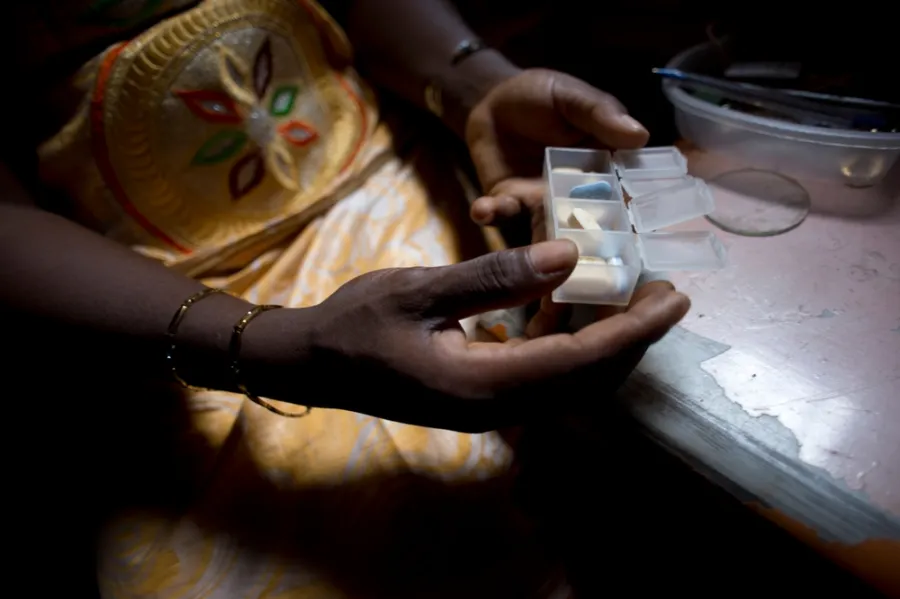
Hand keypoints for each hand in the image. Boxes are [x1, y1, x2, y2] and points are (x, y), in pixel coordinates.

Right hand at [247, 240, 688, 432]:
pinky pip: (544, 374)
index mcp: (485, 384)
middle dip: (633, 338)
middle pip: (588, 380)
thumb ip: (493, 277)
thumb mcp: (419, 291)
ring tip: (633, 295)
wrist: (314, 363)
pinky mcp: (482, 395)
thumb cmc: (356, 324)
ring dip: (607, 342)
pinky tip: (571, 304)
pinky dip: (571, 343)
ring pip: (570, 380)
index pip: (580, 360)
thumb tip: (567, 256)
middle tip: (666, 292)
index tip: (676, 297)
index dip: (634, 330)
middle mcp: (499, 406)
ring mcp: (491, 406)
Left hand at [466, 69, 648, 243]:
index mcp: (603, 170)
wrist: (495, 100)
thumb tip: (640, 135)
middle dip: (584, 248)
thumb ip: (601, 115)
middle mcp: (575, 195)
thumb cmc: (544, 95)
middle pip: (584, 227)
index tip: (632, 239)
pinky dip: (491, 214)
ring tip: (536, 255)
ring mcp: (540, 202)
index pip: (622, 198)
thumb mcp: (574, 98)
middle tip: (582, 265)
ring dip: (540, 245)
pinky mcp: (507, 201)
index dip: (628, 219)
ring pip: (544, 231)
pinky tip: (483, 210)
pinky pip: (501, 213)